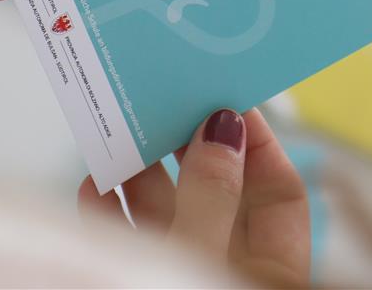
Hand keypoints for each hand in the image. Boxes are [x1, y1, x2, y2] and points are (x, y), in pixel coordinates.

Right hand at [77, 109, 309, 287]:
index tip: (226, 99)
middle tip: (169, 101)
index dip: (257, 142)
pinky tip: (93, 183)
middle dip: (190, 145)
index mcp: (270, 270)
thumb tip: (219, 129)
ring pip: (167, 213)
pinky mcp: (136, 281)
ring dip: (142, 171)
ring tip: (122, 134)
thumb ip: (212, 197)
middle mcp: (227, 268)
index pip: (278, 192)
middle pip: (217, 192)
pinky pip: (126, 240)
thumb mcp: (204, 256)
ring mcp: (181, 274)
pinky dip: (108, 211)